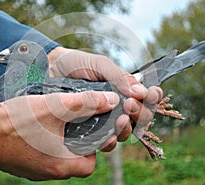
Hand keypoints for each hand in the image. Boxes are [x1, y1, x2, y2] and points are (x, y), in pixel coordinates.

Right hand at [0, 90, 119, 180]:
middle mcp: (48, 173)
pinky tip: (37, 127)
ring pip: (56, 158)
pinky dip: (44, 143)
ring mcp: (32, 170)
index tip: (89, 130)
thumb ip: (87, 103)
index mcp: (61, 165)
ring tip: (54, 121)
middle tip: (72, 122)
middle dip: (77, 142)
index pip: (90, 164)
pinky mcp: (20, 164)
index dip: (94, 147)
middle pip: (73, 161)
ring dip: (59, 141)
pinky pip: (39, 156)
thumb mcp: (58, 107)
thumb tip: (111, 100)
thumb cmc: (18, 122)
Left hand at [48, 47, 162, 149]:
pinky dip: (110, 140)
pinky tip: (108, 136)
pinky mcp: (91, 130)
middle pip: (140, 118)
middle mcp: (118, 106)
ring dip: (128, 128)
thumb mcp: (100, 65)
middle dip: (141, 113)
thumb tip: (139, 91)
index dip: (154, 98)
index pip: (147, 98)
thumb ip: (119, 76)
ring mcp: (105, 119)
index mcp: (124, 89)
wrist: (51, 70)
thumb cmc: (77, 64)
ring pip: (126, 132)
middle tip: (129, 104)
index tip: (151, 94)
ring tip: (121, 119)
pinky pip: (105, 141)